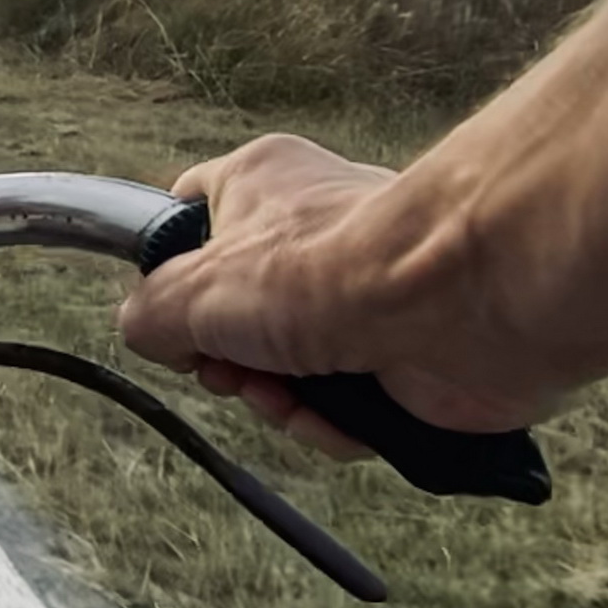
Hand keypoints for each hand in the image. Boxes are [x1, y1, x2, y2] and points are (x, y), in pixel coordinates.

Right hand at [120, 134, 559, 455]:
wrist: (460, 303)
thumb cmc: (329, 272)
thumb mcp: (191, 292)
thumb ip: (147, 316)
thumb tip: (154, 338)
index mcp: (262, 185)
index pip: (192, 215)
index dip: (170, 272)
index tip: (171, 316)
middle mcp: (315, 234)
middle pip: (237, 314)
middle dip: (228, 362)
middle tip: (232, 371)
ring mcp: (363, 298)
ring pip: (288, 368)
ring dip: (278, 400)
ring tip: (290, 397)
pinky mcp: (404, 355)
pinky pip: (345, 404)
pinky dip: (335, 422)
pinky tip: (340, 414)